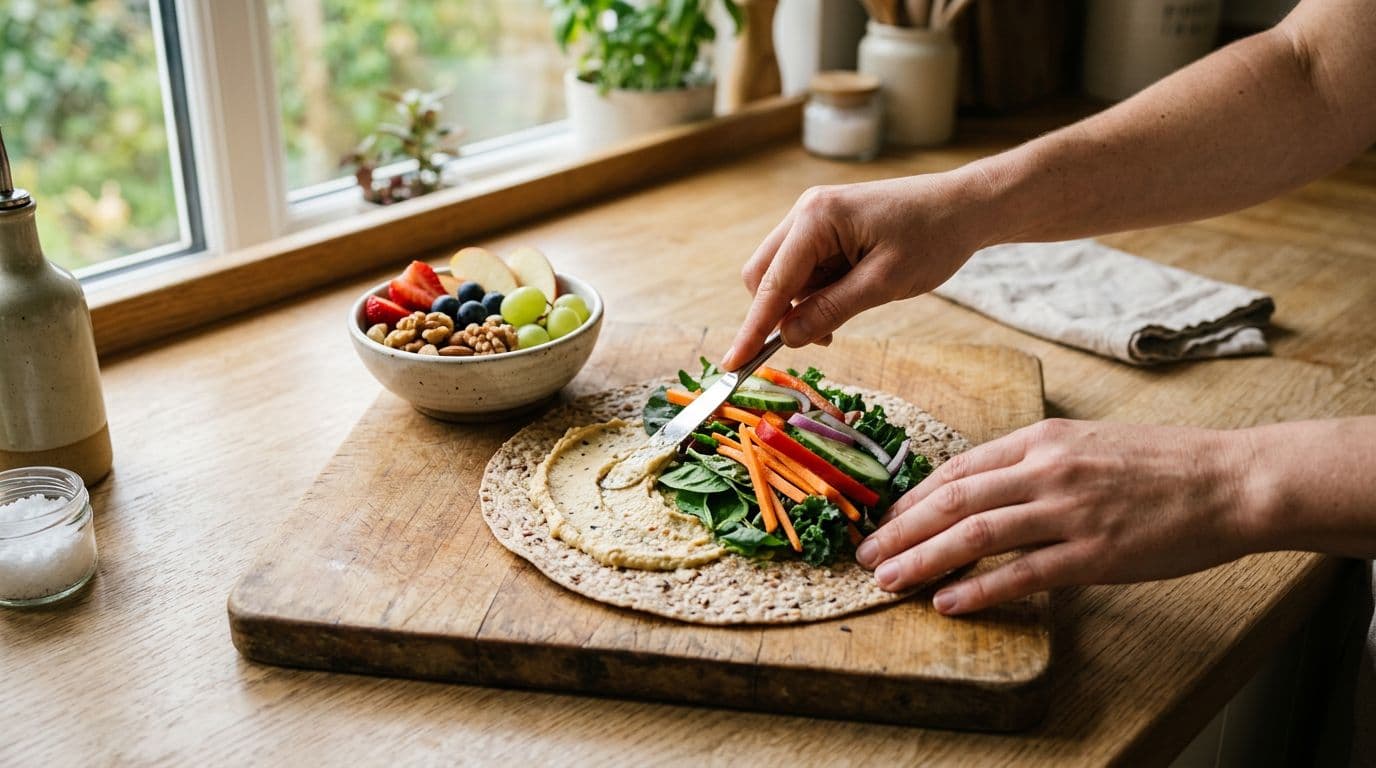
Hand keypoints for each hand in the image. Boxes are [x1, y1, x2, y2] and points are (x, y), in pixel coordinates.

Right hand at [721, 173, 986, 370]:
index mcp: (817, 218)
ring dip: (803, 304)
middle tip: (823, 339)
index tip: (733, 364)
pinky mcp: (825, 227)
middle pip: (764, 276)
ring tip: (849, 312)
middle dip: (780, 314)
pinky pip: (803, 269)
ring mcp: (813, 217)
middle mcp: (805, 212)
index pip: (772, 284)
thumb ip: (831, 310)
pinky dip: (816, 293)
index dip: (752, 329)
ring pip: (782, 275)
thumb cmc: (932, 238)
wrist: (964, 207)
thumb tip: (787, 338)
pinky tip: (848, 297)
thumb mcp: (883, 283)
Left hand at [855, 419, 1262, 614]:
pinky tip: (947, 603)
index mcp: (1041, 439)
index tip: (884, 518)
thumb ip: (1035, 459)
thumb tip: (986, 484)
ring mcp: (1069, 511)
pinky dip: (978, 590)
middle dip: (899, 529)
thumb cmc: (1162, 463)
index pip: (958, 468)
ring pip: (975, 535)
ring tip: (888, 580)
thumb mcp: (1088, 441)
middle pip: (953, 500)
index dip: (912, 497)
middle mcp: (1047, 469)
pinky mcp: (1094, 554)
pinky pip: (1022, 575)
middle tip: (863, 554)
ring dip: (923, 559)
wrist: (1230, 481)